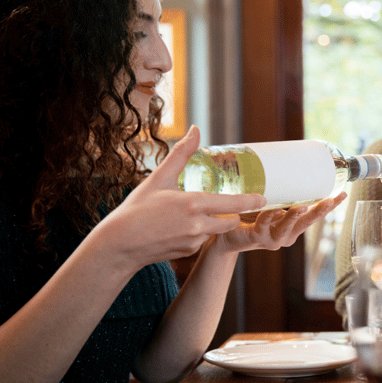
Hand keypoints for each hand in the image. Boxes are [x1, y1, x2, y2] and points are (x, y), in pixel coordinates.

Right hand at [96, 125, 266, 268]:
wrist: (118, 244)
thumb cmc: (136, 208)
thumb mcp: (159, 178)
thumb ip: (182, 154)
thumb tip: (195, 129)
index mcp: (193, 204)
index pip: (233, 204)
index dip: (250, 202)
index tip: (262, 198)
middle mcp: (198, 226)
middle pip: (232, 220)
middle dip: (232, 213)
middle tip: (227, 203)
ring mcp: (194, 242)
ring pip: (216, 230)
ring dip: (212, 223)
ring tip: (191, 214)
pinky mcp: (188, 253)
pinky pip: (202, 241)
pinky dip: (198, 234)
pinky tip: (179, 228)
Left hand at [215, 192, 346, 252]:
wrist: (227, 236)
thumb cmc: (251, 216)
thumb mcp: (270, 203)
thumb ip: (279, 191)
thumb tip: (289, 161)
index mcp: (294, 226)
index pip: (315, 214)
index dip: (330, 206)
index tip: (343, 193)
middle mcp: (287, 234)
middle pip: (307, 222)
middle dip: (320, 211)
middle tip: (330, 200)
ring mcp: (272, 238)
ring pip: (287, 227)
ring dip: (294, 216)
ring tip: (301, 206)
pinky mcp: (256, 237)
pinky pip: (263, 225)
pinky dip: (268, 217)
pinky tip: (271, 209)